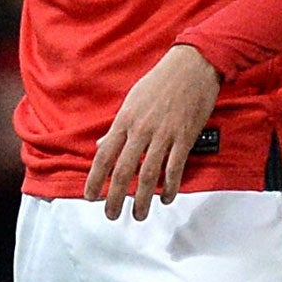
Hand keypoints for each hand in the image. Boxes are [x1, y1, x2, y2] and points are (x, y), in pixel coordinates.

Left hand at [84, 45, 221, 220]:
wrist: (192, 66)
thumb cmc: (160, 80)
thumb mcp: (132, 99)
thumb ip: (117, 126)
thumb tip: (101, 145)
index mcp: (125, 119)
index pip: (104, 154)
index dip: (95, 178)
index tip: (90, 196)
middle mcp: (141, 129)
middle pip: (124, 170)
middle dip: (115, 196)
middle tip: (110, 214)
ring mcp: (164, 134)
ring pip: (149, 174)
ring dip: (143, 199)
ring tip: (139, 215)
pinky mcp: (184, 137)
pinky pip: (175, 168)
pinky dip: (170, 187)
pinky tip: (166, 198)